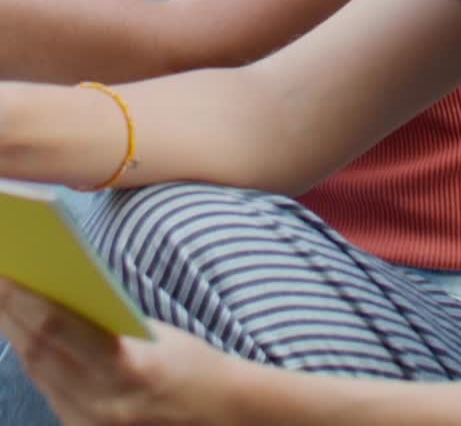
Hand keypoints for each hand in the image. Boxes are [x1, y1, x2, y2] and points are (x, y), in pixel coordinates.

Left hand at [0, 279, 236, 424]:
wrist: (218, 415)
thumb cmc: (192, 363)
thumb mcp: (158, 333)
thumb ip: (108, 320)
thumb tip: (58, 292)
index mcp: (128, 367)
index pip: (59, 329)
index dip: (25, 300)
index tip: (6, 272)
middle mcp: (104, 403)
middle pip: (40, 353)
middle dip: (12, 313)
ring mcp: (92, 425)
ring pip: (38, 375)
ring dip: (16, 335)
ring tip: (4, 301)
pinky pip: (48, 392)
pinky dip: (34, 361)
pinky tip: (24, 337)